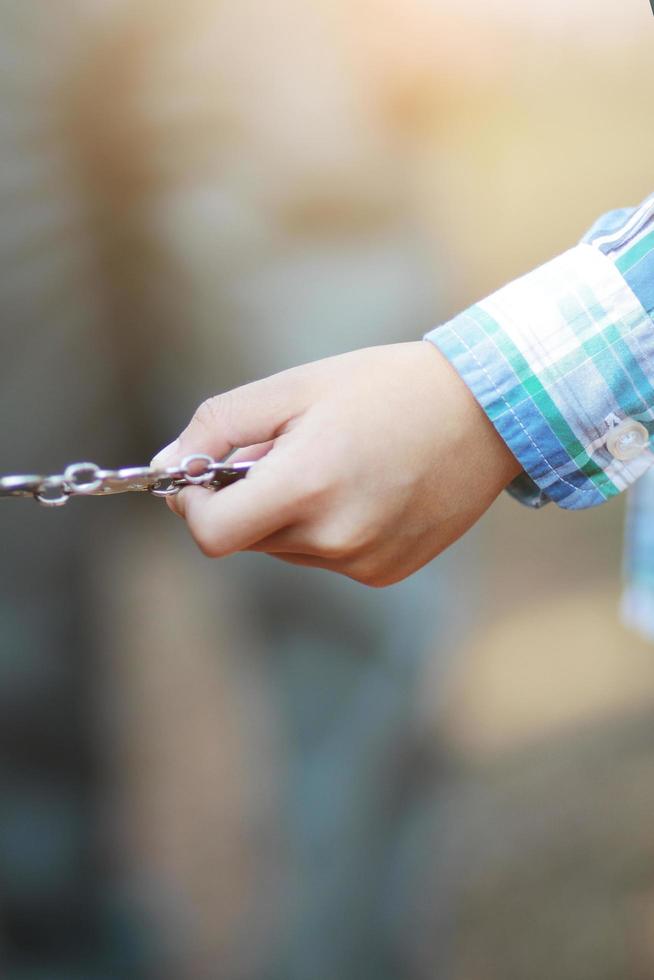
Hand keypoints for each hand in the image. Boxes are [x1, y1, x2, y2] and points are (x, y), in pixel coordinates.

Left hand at [151, 342, 520, 585]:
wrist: (487, 413)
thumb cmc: (388, 388)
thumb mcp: (296, 388)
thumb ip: (220, 425)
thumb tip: (166, 465)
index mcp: (308, 486)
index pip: (211, 535)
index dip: (192, 507)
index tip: (200, 478)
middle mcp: (335, 537)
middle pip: (248, 538)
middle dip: (248, 498)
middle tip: (291, 449)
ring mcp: (364, 562)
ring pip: (287, 548)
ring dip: (290, 512)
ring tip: (339, 463)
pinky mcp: (386, 573)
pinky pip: (327, 558)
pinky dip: (328, 527)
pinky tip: (368, 488)